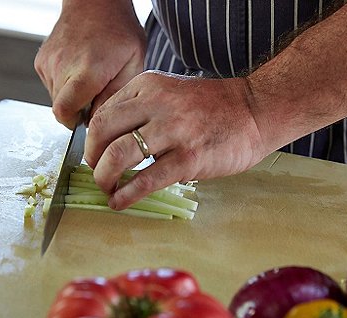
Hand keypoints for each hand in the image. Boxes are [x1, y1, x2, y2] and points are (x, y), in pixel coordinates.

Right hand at [34, 1, 145, 128]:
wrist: (95, 3)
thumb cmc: (119, 31)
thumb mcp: (134, 63)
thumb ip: (116, 95)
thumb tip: (99, 119)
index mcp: (88, 70)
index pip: (65, 112)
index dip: (75, 124)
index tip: (90, 121)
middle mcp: (63, 66)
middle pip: (61, 110)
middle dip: (77, 113)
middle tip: (96, 99)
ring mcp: (49, 63)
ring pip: (56, 99)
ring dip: (73, 99)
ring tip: (91, 82)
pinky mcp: (41, 61)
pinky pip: (51, 86)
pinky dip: (65, 87)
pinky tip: (80, 73)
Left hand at [84, 71, 266, 209]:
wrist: (254, 111)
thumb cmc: (214, 107)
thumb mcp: (172, 92)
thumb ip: (143, 109)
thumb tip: (112, 142)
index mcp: (149, 85)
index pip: (103, 113)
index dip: (92, 140)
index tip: (95, 155)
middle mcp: (157, 103)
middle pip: (102, 131)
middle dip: (92, 158)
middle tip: (97, 173)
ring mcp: (174, 130)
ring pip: (119, 155)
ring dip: (104, 177)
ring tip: (107, 189)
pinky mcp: (189, 157)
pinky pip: (147, 179)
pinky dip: (127, 194)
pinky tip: (120, 202)